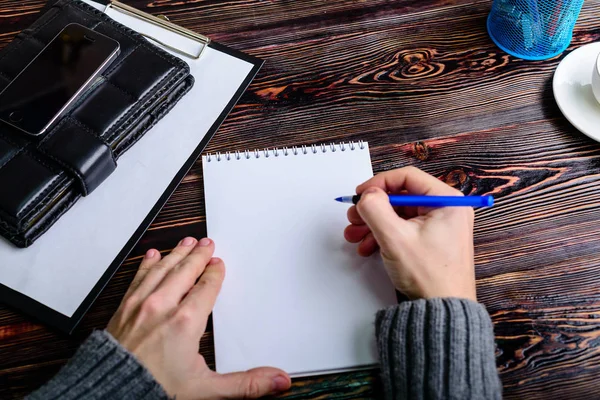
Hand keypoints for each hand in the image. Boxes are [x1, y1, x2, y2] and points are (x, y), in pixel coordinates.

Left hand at [107, 237, 290, 398]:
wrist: (109, 395)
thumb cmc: (153, 391)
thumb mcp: (207, 389)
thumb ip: (245, 384)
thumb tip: (276, 381)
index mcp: (186, 321)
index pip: (206, 287)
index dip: (214, 272)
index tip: (218, 263)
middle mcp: (162, 307)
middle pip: (185, 271)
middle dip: (198, 255)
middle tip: (206, 244)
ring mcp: (140, 305)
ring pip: (162, 269)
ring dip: (176, 253)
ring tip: (185, 242)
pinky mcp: (122, 309)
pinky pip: (138, 278)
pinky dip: (147, 265)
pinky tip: (151, 257)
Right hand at [344, 167, 475, 300]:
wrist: (442, 311)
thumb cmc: (431, 277)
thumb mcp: (395, 238)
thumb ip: (375, 209)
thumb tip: (366, 195)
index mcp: (447, 201)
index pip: (407, 177)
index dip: (378, 183)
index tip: (360, 195)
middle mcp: (446, 209)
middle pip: (400, 196)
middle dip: (373, 208)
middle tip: (353, 217)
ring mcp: (439, 226)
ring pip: (398, 214)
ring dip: (373, 223)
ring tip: (355, 235)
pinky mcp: (431, 240)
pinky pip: (403, 228)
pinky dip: (383, 235)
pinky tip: (367, 247)